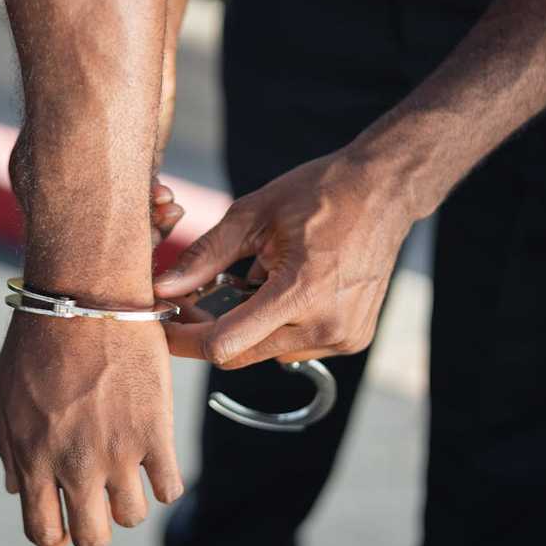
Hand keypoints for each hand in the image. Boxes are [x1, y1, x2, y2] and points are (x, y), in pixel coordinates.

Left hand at [0, 312, 182, 545]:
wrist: (86, 298)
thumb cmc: (40, 341)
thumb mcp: (6, 397)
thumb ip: (10, 449)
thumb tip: (15, 488)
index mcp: (33, 460)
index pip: (45, 533)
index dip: (57, 536)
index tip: (67, 523)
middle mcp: (75, 465)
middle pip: (92, 539)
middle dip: (95, 528)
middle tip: (101, 501)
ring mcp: (118, 452)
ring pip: (133, 516)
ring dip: (130, 500)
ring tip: (129, 468)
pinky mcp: (156, 431)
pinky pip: (170, 489)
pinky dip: (165, 482)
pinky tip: (156, 457)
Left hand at [153, 149, 414, 368]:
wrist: (383, 192)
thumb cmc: (319, 194)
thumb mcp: (253, 215)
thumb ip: (205, 256)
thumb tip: (163, 287)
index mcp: (300, 292)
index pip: (224, 343)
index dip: (184, 340)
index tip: (162, 325)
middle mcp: (325, 325)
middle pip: (241, 354)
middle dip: (210, 332)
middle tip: (193, 301)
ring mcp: (343, 337)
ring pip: (267, 353)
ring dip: (248, 327)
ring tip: (255, 281)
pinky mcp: (353, 339)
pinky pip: (296, 347)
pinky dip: (279, 326)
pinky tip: (288, 289)